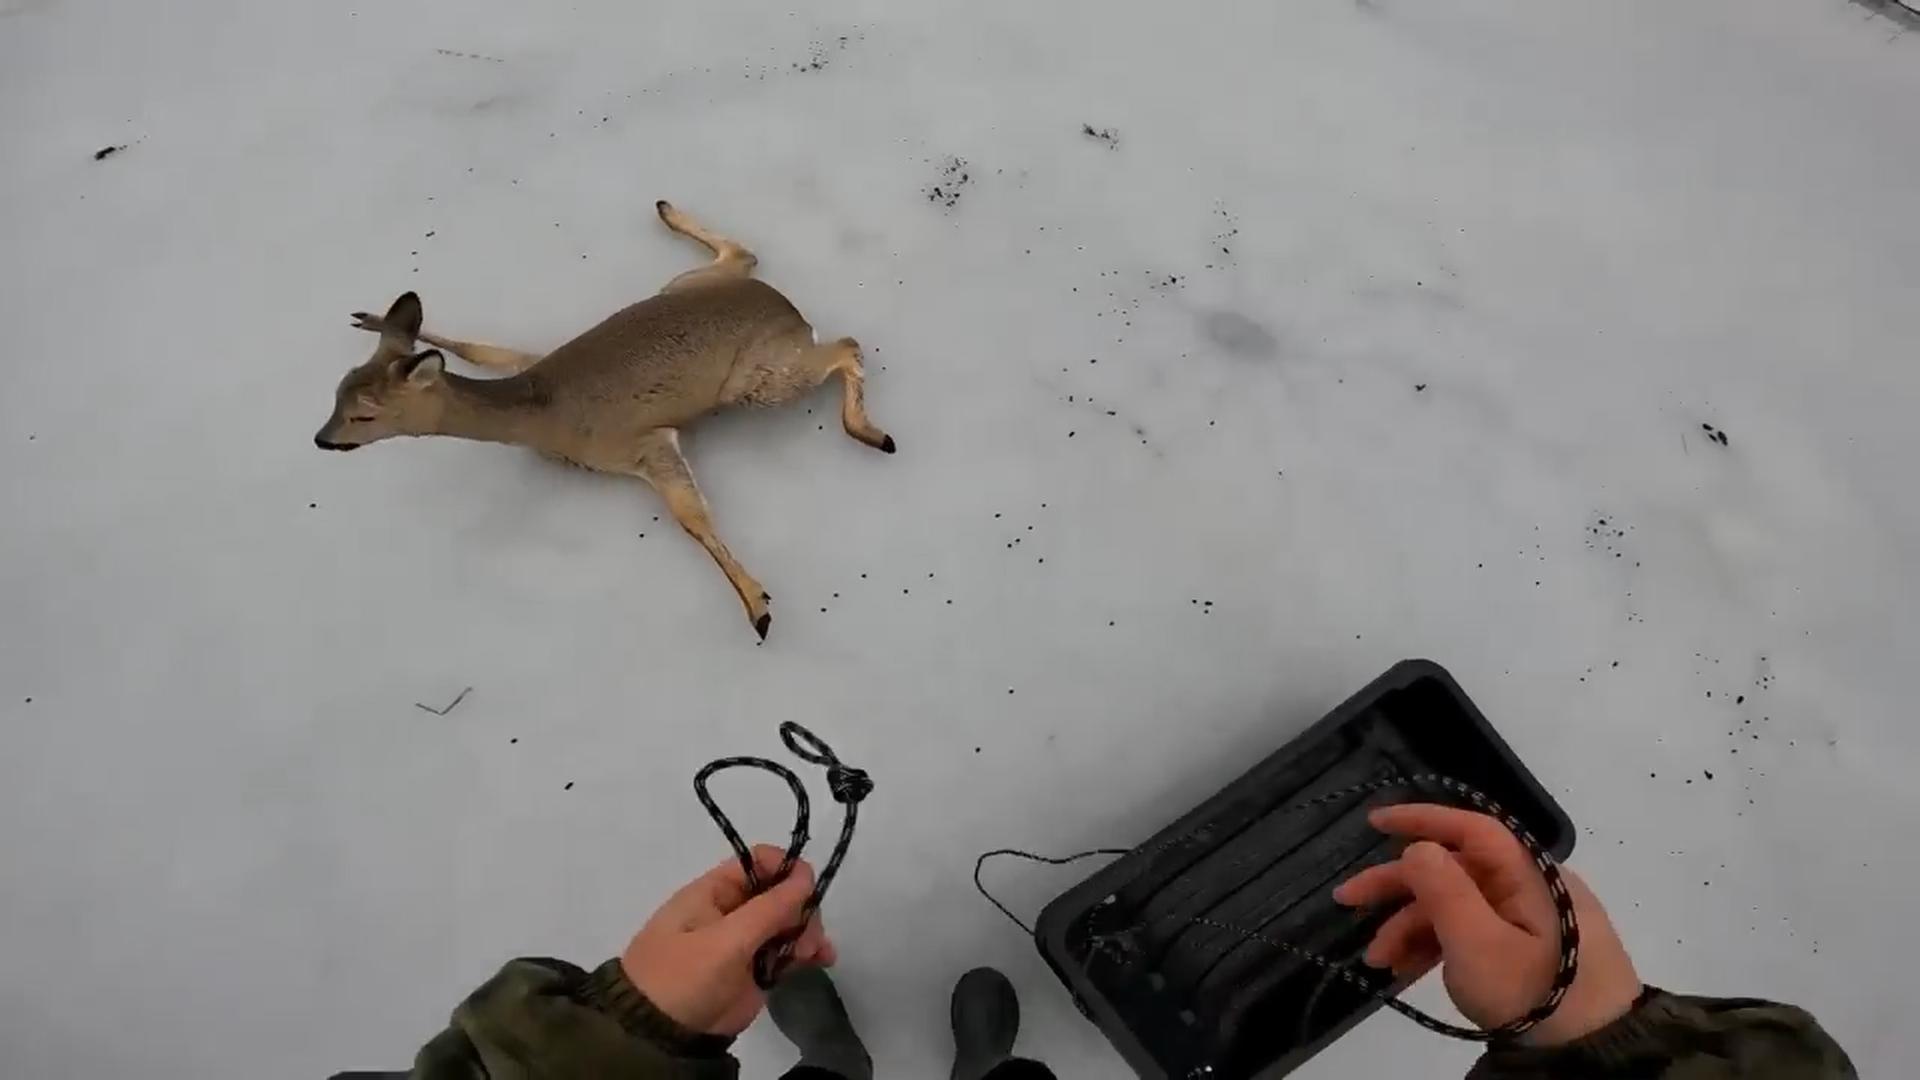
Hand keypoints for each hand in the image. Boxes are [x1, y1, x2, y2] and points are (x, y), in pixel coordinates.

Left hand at [621, 845, 836, 1035]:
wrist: (662, 1037)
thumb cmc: (684, 977)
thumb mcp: (725, 940)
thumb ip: (769, 908)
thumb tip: (806, 877)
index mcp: (714, 892)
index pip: (758, 862)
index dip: (787, 869)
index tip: (809, 890)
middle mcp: (732, 910)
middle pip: (780, 893)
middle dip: (801, 909)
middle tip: (808, 938)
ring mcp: (745, 942)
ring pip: (788, 923)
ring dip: (808, 932)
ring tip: (814, 955)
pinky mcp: (755, 970)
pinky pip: (787, 951)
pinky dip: (806, 953)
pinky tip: (823, 960)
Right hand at [1332, 804, 1641, 1045]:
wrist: (1593, 1055)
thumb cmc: (1534, 994)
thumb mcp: (1479, 945)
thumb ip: (1444, 891)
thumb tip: (1417, 846)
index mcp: (1528, 874)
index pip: (1471, 829)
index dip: (1420, 819)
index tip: (1373, 821)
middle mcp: (1528, 887)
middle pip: (1454, 870)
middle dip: (1398, 887)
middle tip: (1347, 901)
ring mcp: (1527, 920)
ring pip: (1456, 905)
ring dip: (1410, 926)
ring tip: (1378, 960)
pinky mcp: (1524, 950)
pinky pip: (1471, 931)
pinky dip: (1435, 945)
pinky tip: (1404, 969)